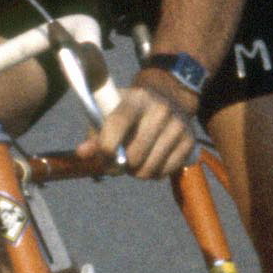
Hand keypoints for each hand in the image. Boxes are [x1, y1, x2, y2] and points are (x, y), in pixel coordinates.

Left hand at [77, 81, 201, 181]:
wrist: (168, 98)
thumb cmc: (129, 110)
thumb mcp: (110, 112)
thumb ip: (94, 133)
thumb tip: (82, 153)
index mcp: (136, 98)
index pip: (118, 123)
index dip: (107, 146)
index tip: (104, 157)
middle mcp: (160, 109)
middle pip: (134, 154)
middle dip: (121, 166)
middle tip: (117, 163)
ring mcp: (178, 125)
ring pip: (149, 168)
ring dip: (136, 172)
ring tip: (133, 163)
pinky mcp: (190, 141)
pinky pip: (165, 172)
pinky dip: (154, 174)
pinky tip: (150, 161)